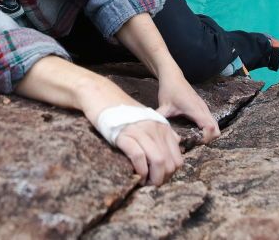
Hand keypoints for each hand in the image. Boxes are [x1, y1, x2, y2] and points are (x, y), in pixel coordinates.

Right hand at [15, 57, 184, 185]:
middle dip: (162, 179)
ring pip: (159, 161)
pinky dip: (140, 170)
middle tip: (150, 184)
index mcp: (163, 127)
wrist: (101, 95)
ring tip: (144, 183)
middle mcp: (155, 129)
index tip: (158, 178)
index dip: (169, 174)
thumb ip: (162, 132)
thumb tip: (176, 143)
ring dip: (152, 179)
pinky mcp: (124, 134)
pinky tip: (136, 175)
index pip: (177, 159)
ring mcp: (141, 131)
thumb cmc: (122, 110)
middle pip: (170, 164)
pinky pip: (139, 157)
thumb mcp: (147, 119)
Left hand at [157, 74, 219, 143]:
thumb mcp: (163, 106)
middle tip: (192, 142)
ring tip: (192, 138)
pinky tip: (193, 131)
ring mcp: (205, 108)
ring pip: (215, 127)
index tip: (193, 142)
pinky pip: (211, 122)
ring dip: (207, 135)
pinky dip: (206, 129)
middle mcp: (203, 109)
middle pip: (217, 131)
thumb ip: (161, 119)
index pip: (211, 128)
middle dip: (207, 140)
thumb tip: (155, 132)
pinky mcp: (203, 107)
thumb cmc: (169, 90)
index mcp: (196, 110)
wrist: (173, 76)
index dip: (205, 139)